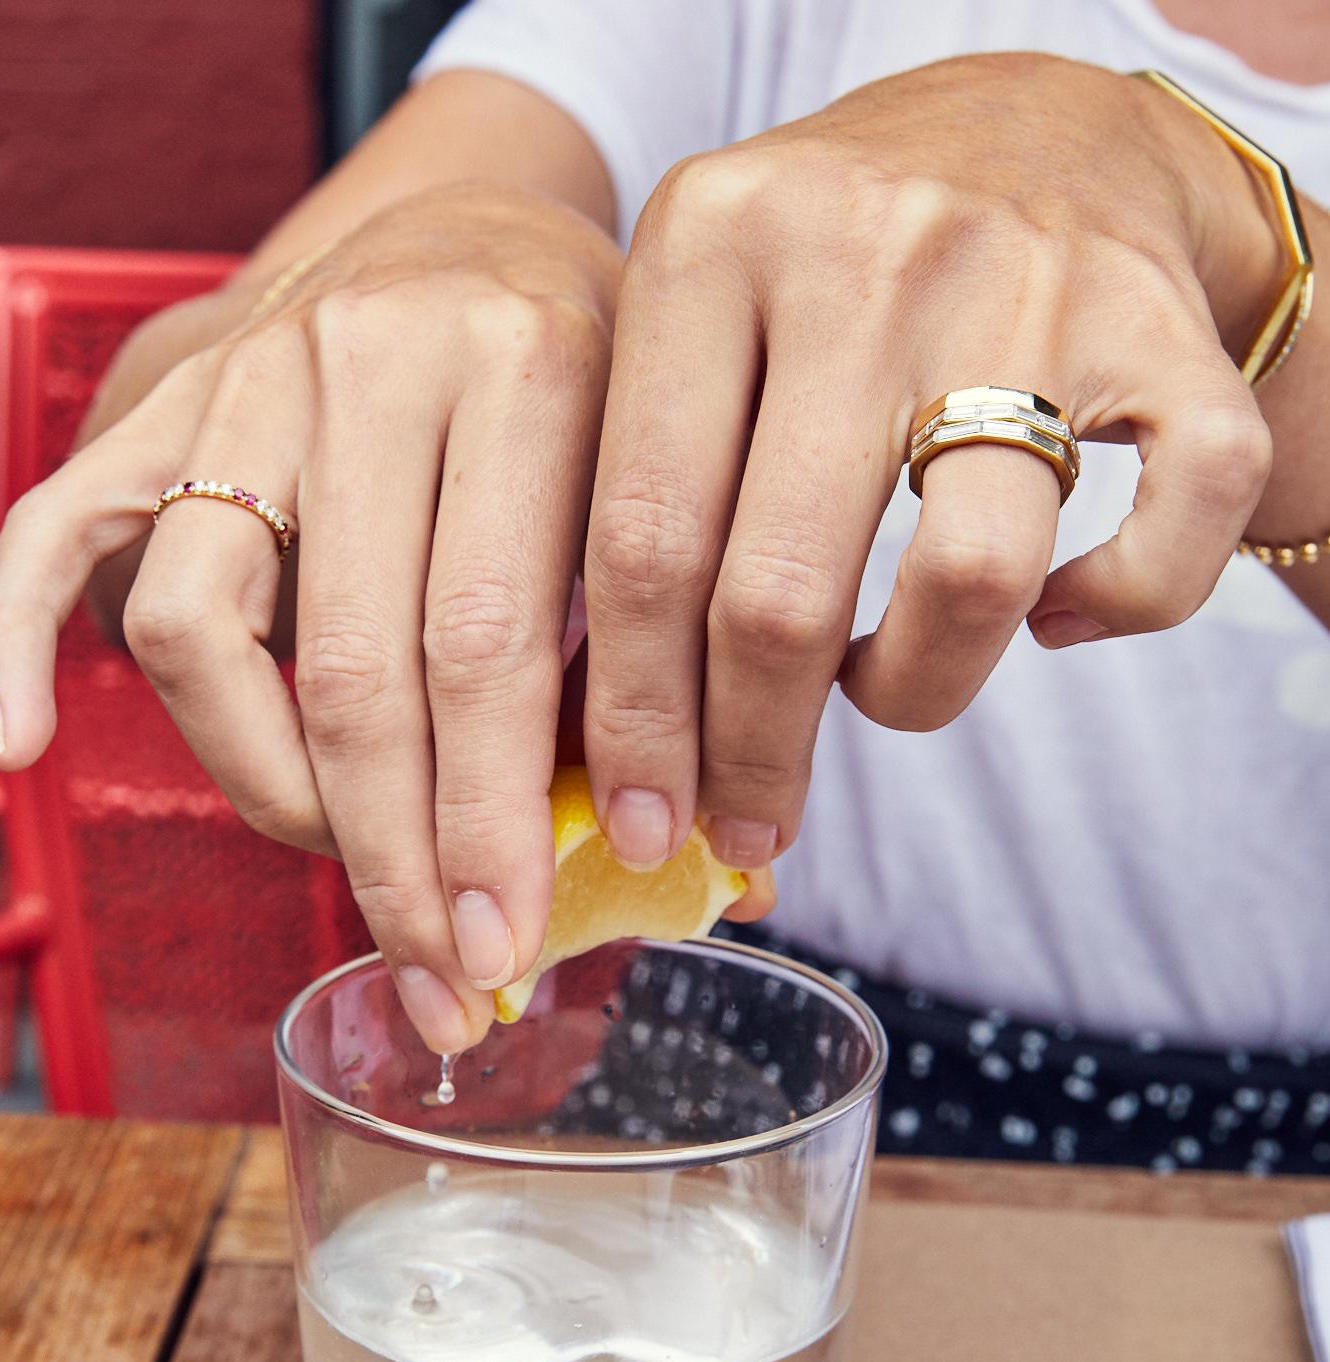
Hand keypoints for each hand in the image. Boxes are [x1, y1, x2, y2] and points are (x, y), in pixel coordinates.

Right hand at [0, 182, 620, 1050]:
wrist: (482, 227)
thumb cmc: (592, 379)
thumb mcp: (660, 479)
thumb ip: (665, 655)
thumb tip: (713, 868)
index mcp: (530, 367)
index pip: (492, 646)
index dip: (495, 824)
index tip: (508, 948)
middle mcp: (374, 360)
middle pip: (355, 668)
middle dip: (401, 859)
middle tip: (443, 980)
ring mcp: (252, 376)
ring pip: (205, 630)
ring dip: (272, 795)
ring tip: (348, 881)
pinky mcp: (168, 400)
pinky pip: (62, 522)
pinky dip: (19, 633)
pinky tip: (23, 743)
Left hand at [582, 53, 1277, 873]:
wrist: (1030, 125)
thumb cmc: (825, 276)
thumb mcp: (695, 323)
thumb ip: (641, 489)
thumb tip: (615, 752)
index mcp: (709, 242)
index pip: (645, 540)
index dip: (639, 719)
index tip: (639, 820)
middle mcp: (862, 249)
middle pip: (783, 591)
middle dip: (754, 752)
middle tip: (748, 818)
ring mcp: (1023, 280)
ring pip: (971, 583)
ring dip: (916, 691)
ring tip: (886, 687)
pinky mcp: (1160, 320)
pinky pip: (1163, 534)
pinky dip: (1116, 609)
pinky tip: (1056, 618)